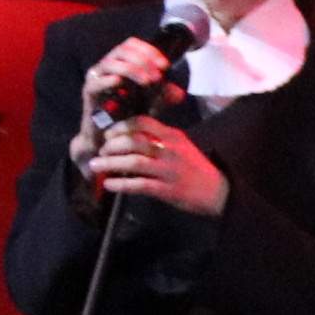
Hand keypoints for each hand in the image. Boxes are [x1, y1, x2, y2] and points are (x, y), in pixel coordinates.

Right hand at [77, 35, 181, 122]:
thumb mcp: (151, 104)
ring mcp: (96, 78)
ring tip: (148, 81)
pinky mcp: (88, 93)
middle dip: (143, 60)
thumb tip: (180, 93)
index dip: (149, 51)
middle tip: (158, 76)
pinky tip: (121, 83)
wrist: (109, 138)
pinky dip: (108, 80)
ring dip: (131, 69)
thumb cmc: (129, 116)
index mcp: (120, 63)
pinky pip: (96, 82)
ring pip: (111, 63)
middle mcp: (107, 66)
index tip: (165, 66)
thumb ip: (163, 96)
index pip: (132, 45)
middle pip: (122, 50)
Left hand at [86, 112, 227, 216]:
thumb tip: (132, 135)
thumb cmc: (196, 167)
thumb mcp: (181, 145)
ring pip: (134, 162)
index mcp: (173, 136)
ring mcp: (169, 170)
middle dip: (112, 145)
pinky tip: (109, 185)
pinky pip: (140, 185)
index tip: (109, 133)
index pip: (143, 122)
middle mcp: (170, 150)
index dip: (121, 126)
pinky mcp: (168, 190)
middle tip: (101, 150)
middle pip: (135, 141)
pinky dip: (122, 184)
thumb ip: (160, 138)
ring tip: (96, 165)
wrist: (219, 192)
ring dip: (111, 163)